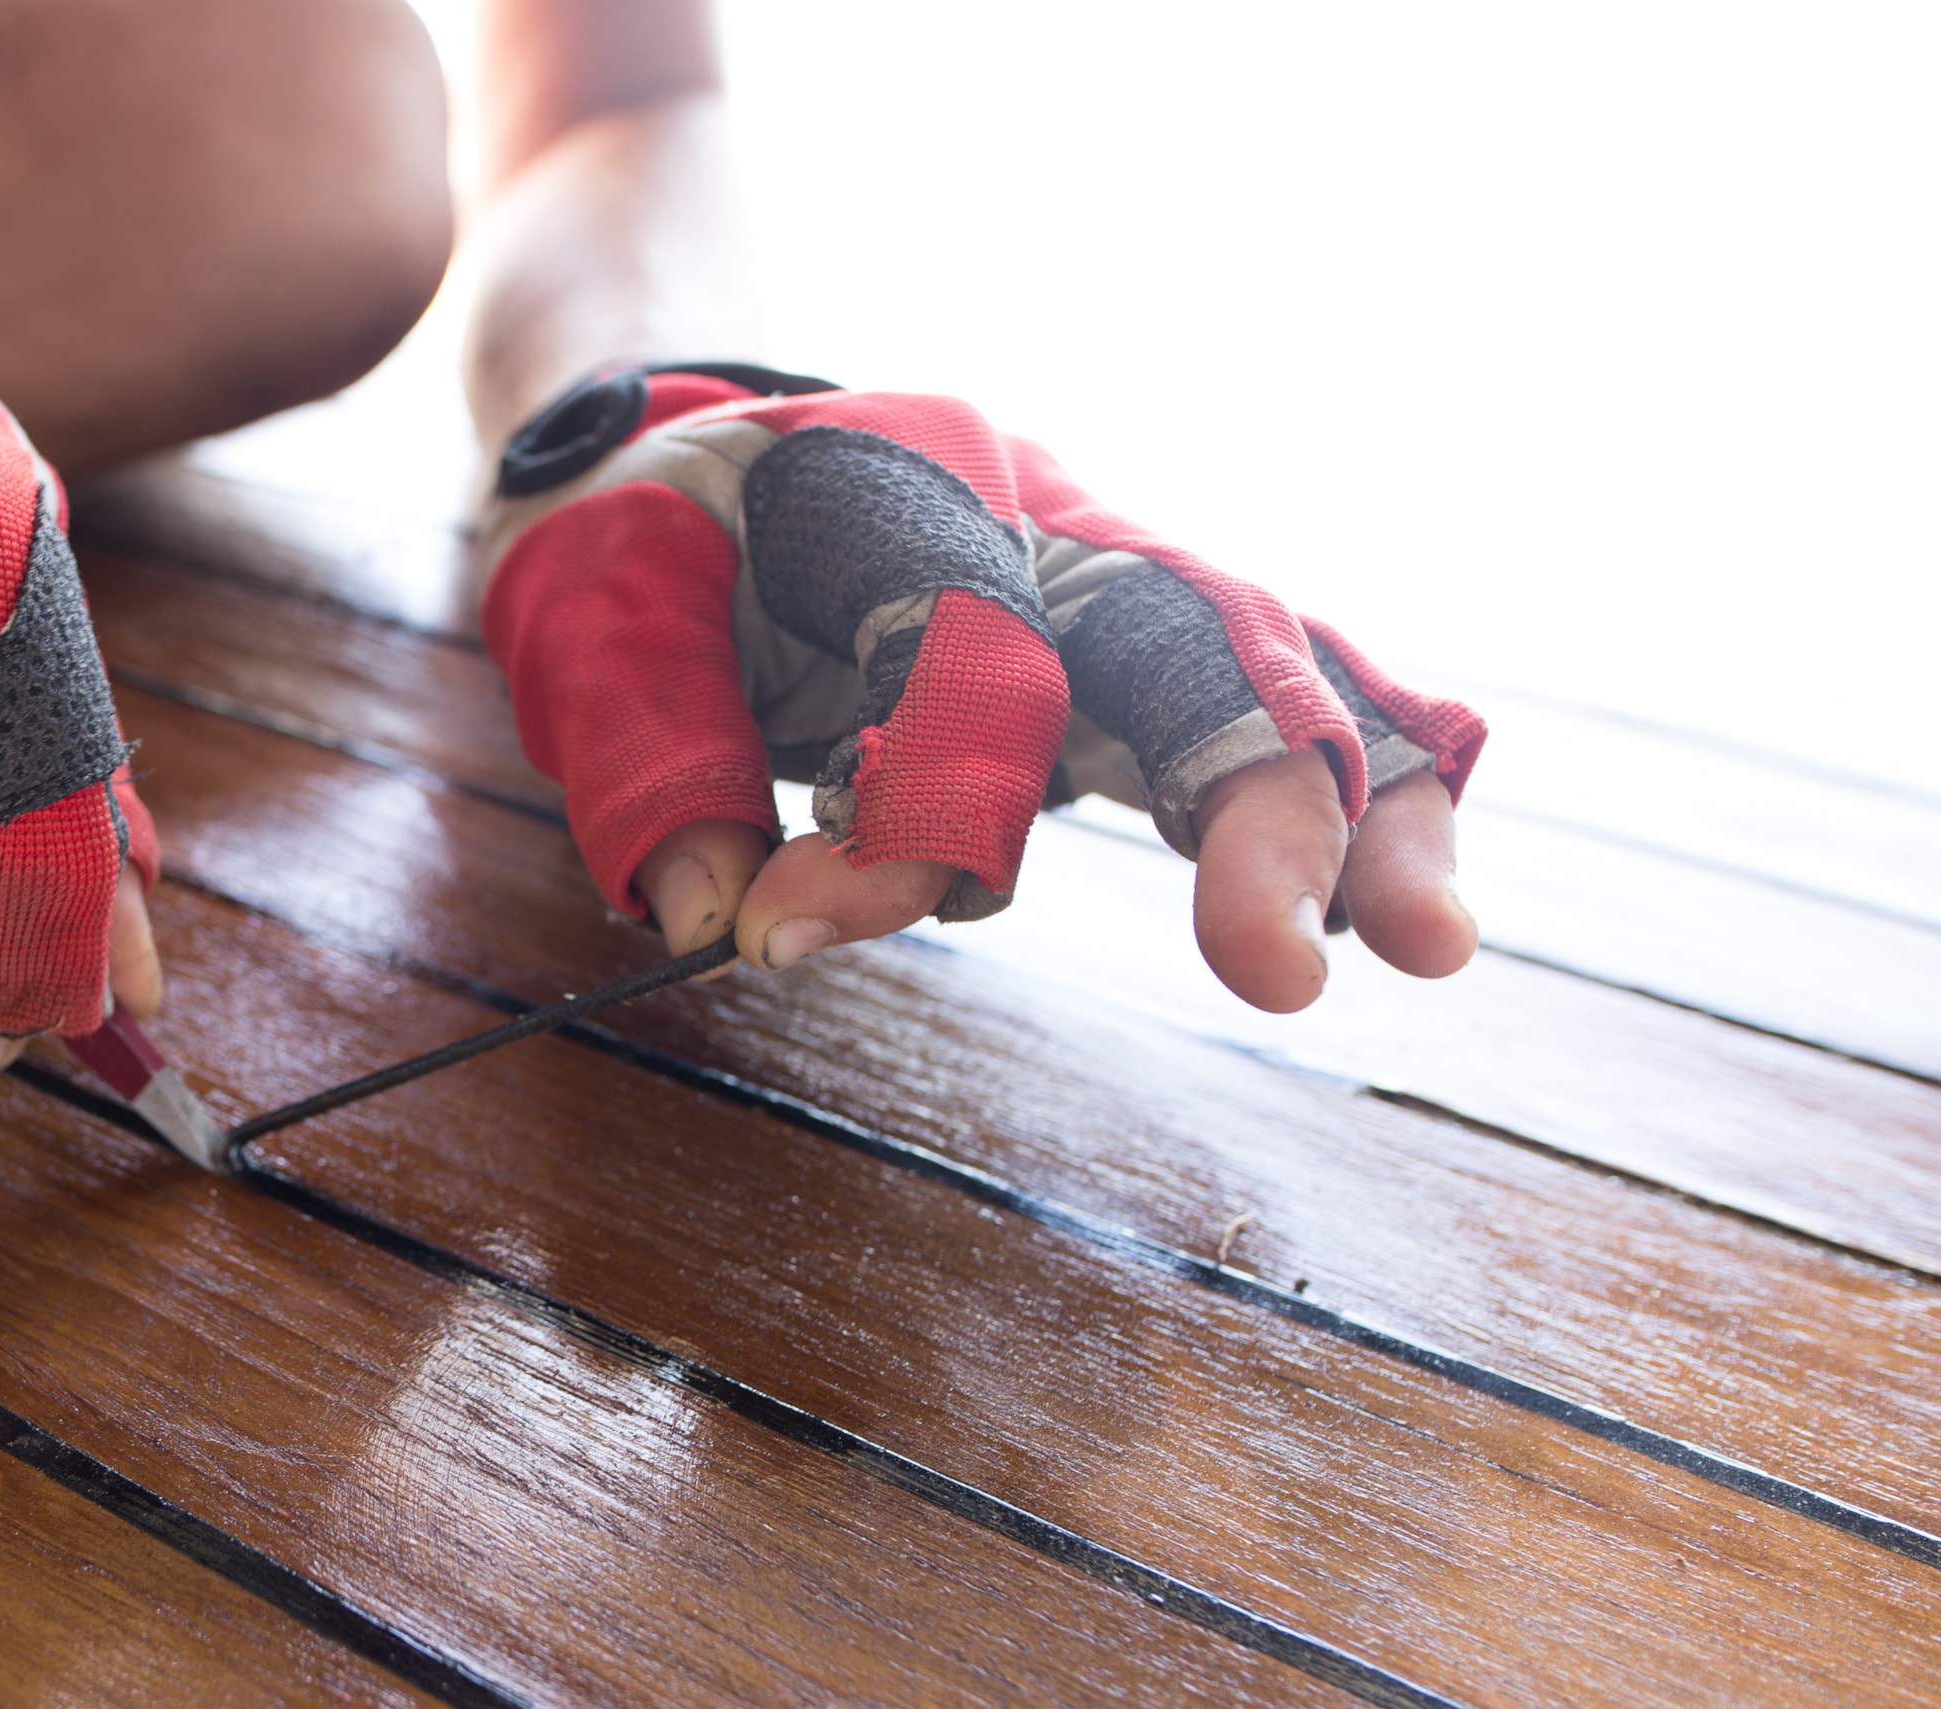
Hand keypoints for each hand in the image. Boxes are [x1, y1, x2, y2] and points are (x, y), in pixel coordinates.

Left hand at [479, 367, 1482, 1010]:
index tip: (787, 937)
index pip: (958, 652)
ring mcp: (1109, 575)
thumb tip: (719, 920)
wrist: (699, 432)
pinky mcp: (1135, 650)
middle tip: (1279, 972)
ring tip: (1429, 945)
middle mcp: (1040, 515)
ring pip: (1276, 663)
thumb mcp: (584, 607)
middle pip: (1186, 634)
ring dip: (1362, 806)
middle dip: (1249, 800)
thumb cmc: (641, 526)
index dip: (904, 817)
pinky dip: (1366, 788)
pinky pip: (1284, 698)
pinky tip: (1415, 908)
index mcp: (898, 480)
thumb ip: (641, 755)